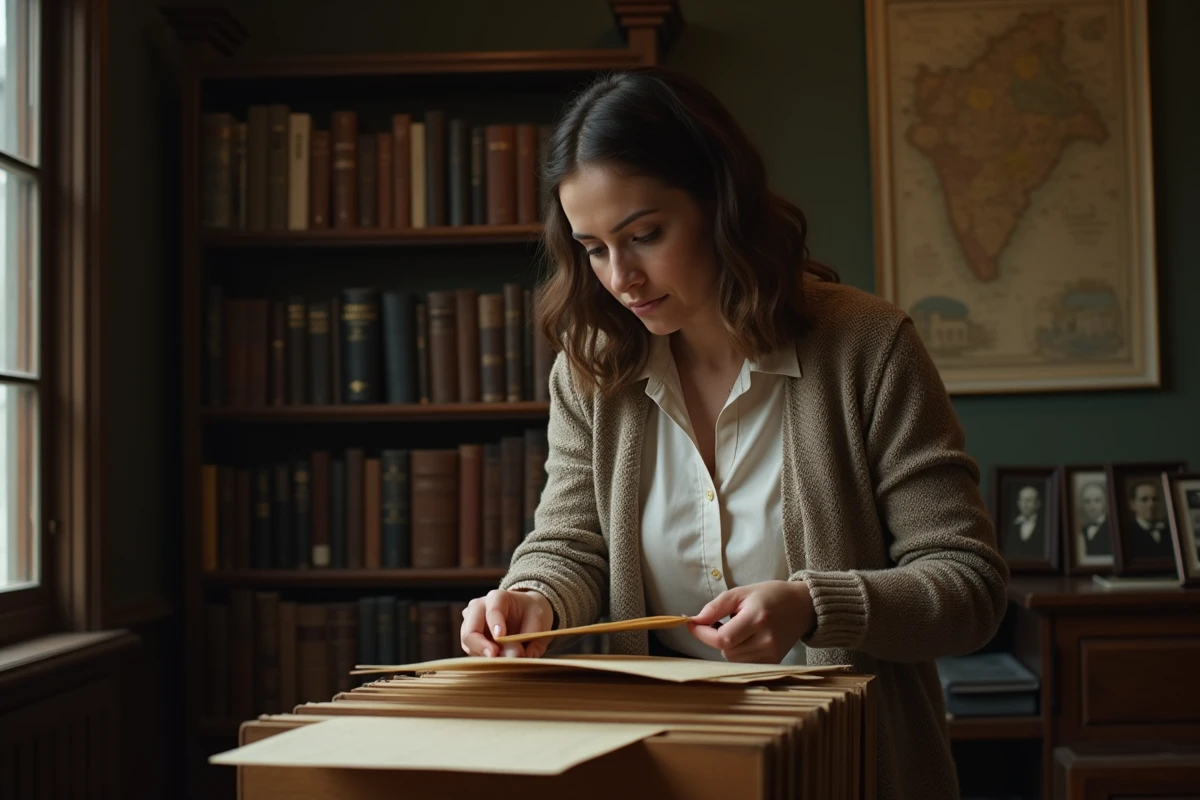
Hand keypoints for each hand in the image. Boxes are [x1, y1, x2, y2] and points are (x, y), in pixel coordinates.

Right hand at [460, 589, 553, 658]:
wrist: (525, 614)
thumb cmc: (531, 615)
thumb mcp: (538, 621)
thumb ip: (528, 637)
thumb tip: (514, 656)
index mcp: (498, 597)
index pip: (492, 610)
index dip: (495, 623)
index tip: (500, 636)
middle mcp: (478, 607)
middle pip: (470, 629)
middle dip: (480, 645)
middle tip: (494, 656)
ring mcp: (470, 622)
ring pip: (467, 642)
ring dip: (482, 654)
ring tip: (499, 662)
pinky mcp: (469, 637)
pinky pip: (471, 651)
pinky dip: (482, 658)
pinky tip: (496, 662)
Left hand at [687, 580, 814, 662]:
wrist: (803, 607)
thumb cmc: (771, 596)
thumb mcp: (742, 592)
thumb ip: (716, 606)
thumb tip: (695, 620)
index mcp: (757, 619)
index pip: (722, 638)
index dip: (702, 634)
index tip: (691, 624)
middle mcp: (765, 640)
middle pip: (726, 651)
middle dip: (716, 637)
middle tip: (721, 621)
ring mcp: (771, 654)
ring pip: (733, 659)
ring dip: (727, 645)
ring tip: (738, 628)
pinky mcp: (774, 662)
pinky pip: (744, 663)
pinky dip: (738, 652)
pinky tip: (745, 638)